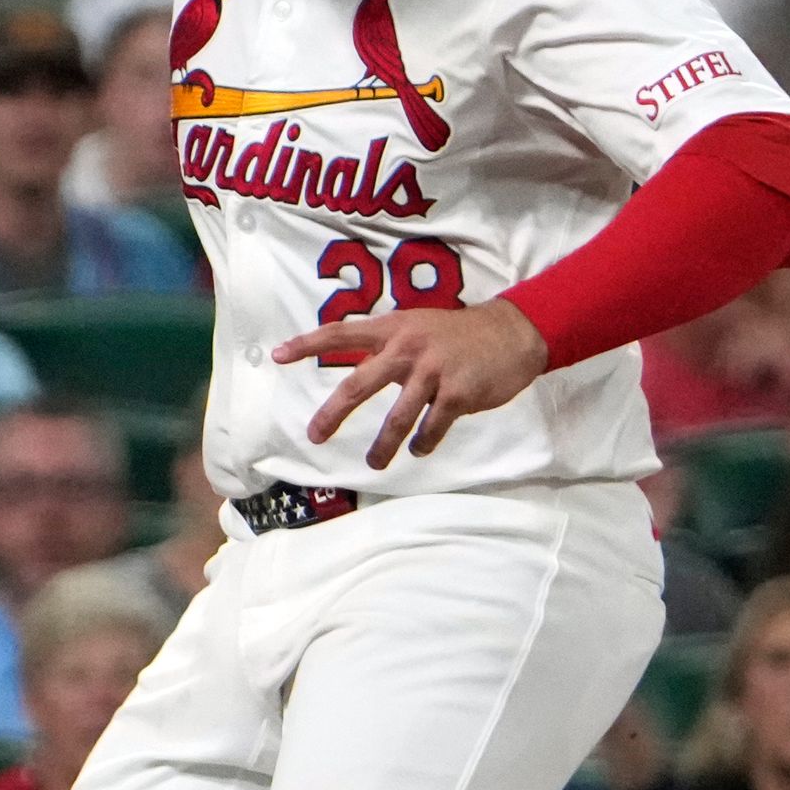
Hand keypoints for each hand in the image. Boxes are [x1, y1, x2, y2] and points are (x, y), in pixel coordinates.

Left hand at [273, 299, 549, 466]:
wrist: (512, 333)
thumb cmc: (458, 335)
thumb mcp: (418, 327)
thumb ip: (388, 347)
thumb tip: (356, 375)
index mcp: (393, 329)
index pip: (341, 333)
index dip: (308, 344)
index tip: (277, 356)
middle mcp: (407, 348)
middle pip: (358, 383)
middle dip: (332, 413)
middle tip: (315, 436)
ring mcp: (433, 370)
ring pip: (397, 417)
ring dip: (383, 445)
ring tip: (375, 463)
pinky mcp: (458, 392)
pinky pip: (432, 427)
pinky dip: (423, 442)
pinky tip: (419, 448)